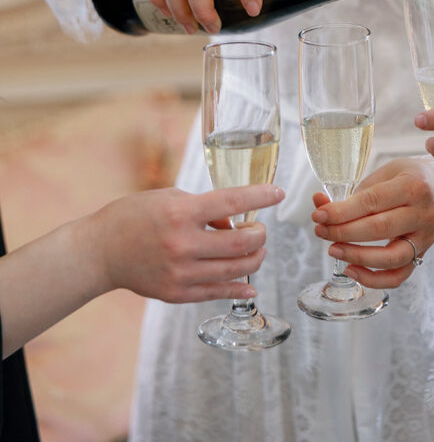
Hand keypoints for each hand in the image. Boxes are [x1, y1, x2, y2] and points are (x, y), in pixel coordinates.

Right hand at [92, 184, 284, 302]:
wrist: (100, 251)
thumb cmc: (134, 216)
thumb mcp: (170, 197)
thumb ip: (205, 208)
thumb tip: (233, 222)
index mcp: (181, 213)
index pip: (232, 203)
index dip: (261, 197)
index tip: (279, 193)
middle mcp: (182, 244)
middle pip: (241, 243)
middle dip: (260, 235)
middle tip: (260, 229)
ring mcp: (180, 273)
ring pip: (235, 270)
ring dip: (254, 259)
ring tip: (256, 250)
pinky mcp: (176, 294)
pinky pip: (217, 293)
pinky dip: (238, 288)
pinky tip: (250, 285)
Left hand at [310, 157, 433, 287]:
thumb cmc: (405, 177)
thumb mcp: (380, 175)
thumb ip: (351, 193)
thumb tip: (319, 204)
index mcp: (413, 186)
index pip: (372, 202)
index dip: (342, 211)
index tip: (319, 215)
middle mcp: (423, 213)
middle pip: (380, 228)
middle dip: (344, 232)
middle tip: (321, 231)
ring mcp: (426, 237)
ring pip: (391, 257)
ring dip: (357, 256)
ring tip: (333, 250)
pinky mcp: (423, 254)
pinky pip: (399, 276)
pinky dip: (374, 279)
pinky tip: (352, 270)